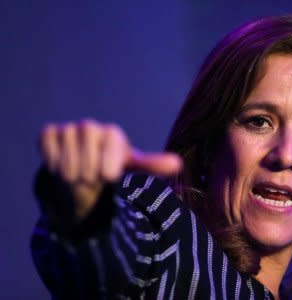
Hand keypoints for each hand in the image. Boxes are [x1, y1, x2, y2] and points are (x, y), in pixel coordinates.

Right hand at [39, 119, 181, 219]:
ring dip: (72, 176)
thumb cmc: (111, 164)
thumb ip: (152, 164)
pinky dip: (54, 166)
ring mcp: (69, 128)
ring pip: (65, 166)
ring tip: (79, 171)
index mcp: (113, 134)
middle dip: (88, 179)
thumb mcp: (132, 165)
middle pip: (85, 169)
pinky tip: (63, 161)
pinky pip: (49, 157)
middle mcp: (91, 127)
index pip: (107, 168)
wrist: (83, 162)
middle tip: (92, 175)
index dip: (105, 176)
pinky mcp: (49, 132)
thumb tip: (178, 165)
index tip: (109, 175)